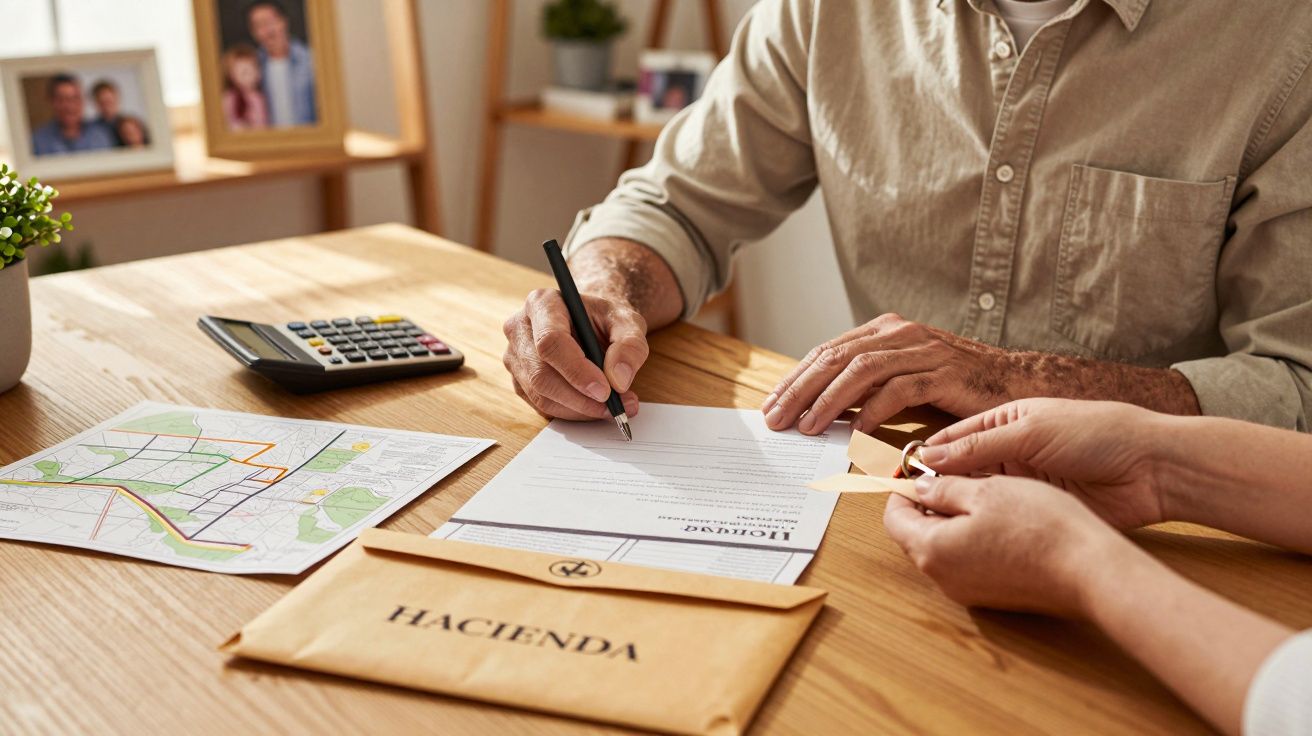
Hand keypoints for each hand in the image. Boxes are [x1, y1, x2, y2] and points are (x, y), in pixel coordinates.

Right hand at [503, 288, 646, 420]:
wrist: (592, 325)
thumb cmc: (605, 320)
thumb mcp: (628, 322)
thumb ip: (630, 346)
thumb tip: (619, 379)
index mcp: (542, 303)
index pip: (550, 341)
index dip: (576, 370)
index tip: (605, 390)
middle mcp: (520, 328)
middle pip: (541, 374)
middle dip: (580, 398)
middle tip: (614, 406)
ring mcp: (516, 357)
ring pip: (540, 395)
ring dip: (579, 409)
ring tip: (614, 408)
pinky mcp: (520, 381)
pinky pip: (542, 406)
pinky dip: (572, 413)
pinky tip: (595, 408)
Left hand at [762, 314, 1020, 435]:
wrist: (1015, 383)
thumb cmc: (955, 387)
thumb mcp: (903, 379)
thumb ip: (866, 387)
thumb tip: (818, 411)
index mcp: (885, 330)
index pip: (827, 351)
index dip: (796, 378)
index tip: (772, 405)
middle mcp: (900, 333)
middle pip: (836, 358)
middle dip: (801, 390)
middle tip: (777, 418)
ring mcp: (922, 350)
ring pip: (861, 371)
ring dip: (828, 401)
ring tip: (807, 427)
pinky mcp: (943, 373)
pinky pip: (899, 391)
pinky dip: (872, 412)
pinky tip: (855, 433)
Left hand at [883, 475, 1126, 616]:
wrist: (1089, 571)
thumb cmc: (1039, 526)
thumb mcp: (986, 490)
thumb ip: (944, 489)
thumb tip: (919, 488)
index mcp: (932, 550)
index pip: (893, 518)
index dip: (901, 488)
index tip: (915, 469)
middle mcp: (944, 578)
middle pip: (916, 535)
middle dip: (926, 504)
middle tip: (948, 476)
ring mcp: (968, 592)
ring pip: (942, 549)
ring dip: (949, 520)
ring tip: (977, 492)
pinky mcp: (993, 596)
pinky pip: (967, 562)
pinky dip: (970, 538)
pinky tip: (996, 518)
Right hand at [919, 399, 1169, 529]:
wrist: (1151, 468)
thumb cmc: (1097, 433)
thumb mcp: (1031, 431)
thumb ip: (979, 445)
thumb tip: (928, 456)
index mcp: (1005, 420)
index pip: (953, 437)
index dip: (925, 454)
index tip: (899, 473)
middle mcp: (1009, 451)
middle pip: (959, 468)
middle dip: (934, 483)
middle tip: (905, 501)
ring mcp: (1021, 483)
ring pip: (976, 495)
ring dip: (954, 504)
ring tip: (925, 517)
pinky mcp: (1035, 509)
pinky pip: (999, 516)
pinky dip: (979, 521)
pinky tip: (959, 530)